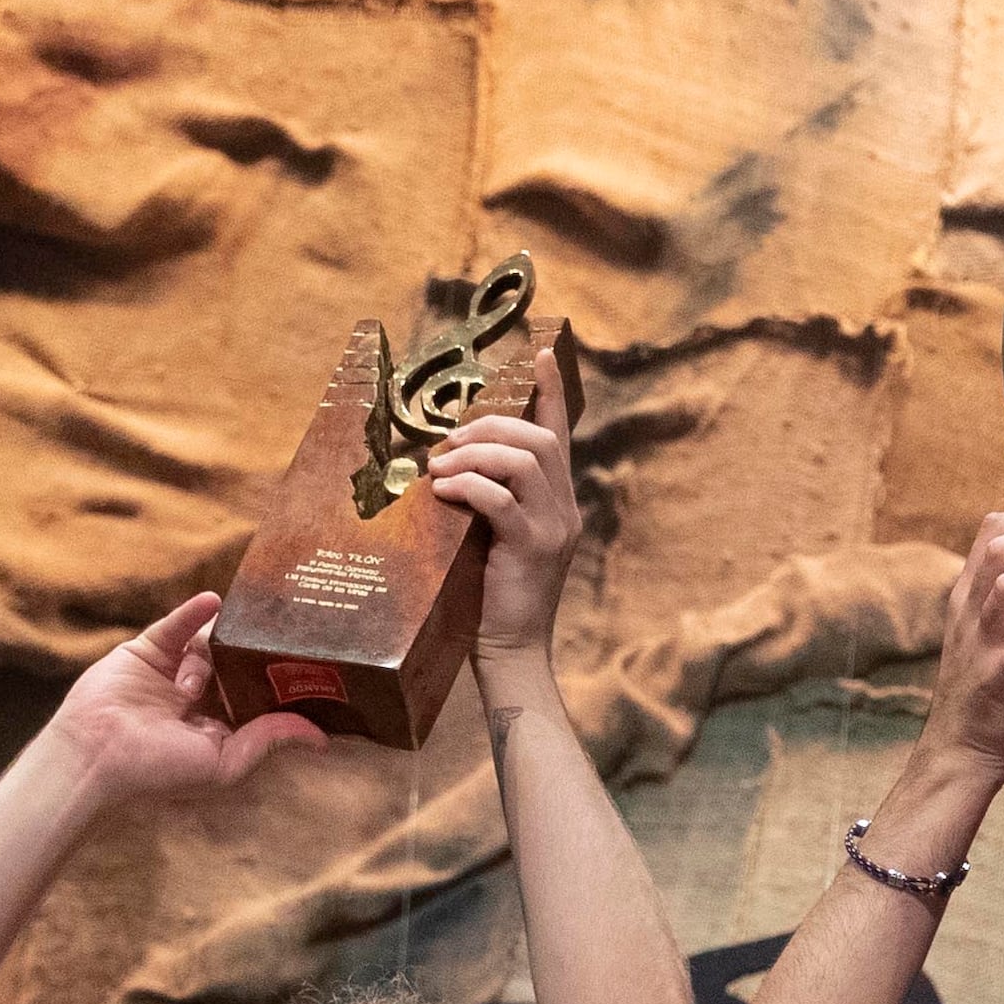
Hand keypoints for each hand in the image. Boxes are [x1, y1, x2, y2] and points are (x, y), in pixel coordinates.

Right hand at [36, 592, 322, 804]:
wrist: (97, 754)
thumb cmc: (158, 770)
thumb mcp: (224, 763)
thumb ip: (268, 741)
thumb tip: (321, 738)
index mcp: (219, 725)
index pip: (258, 696)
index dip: (279, 685)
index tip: (310, 673)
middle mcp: (200, 696)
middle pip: (236, 664)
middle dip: (252, 656)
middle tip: (279, 641)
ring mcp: (172, 670)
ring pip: (209, 646)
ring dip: (205, 661)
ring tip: (184, 689)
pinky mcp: (147, 651)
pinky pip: (176, 625)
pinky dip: (194, 612)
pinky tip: (213, 601)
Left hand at [427, 346, 582, 681]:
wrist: (509, 650)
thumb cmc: (488, 595)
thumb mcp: (490, 538)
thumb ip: (484, 501)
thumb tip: (441, 462)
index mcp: (557, 502)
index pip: (559, 435)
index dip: (551, 392)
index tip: (540, 353)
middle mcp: (564, 509)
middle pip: (538, 439)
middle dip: (487, 428)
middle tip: (445, 446)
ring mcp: (553, 528)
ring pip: (524, 461)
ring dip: (474, 454)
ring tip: (439, 470)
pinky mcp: (534, 548)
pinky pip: (502, 499)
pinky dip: (468, 487)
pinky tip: (443, 492)